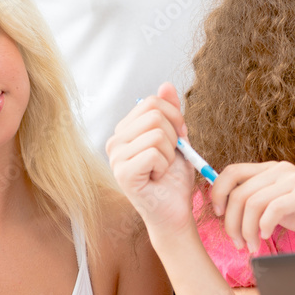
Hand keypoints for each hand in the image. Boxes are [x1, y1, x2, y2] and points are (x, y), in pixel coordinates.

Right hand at [106, 82, 194, 239]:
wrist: (175, 210)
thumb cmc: (174, 177)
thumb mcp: (177, 138)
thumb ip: (171, 112)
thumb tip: (165, 84)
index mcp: (125, 131)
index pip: (152, 102)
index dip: (175, 116)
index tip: (180, 137)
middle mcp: (114, 142)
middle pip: (155, 115)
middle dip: (175, 135)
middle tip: (172, 156)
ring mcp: (115, 158)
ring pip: (157, 133)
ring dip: (171, 153)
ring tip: (163, 168)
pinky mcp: (122, 174)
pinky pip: (154, 152)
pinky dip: (165, 165)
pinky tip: (158, 178)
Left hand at [210, 161, 294, 251]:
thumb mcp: (278, 204)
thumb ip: (257, 200)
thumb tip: (225, 209)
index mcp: (271, 169)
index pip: (232, 171)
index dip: (218, 193)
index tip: (219, 215)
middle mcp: (280, 169)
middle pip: (239, 193)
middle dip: (231, 223)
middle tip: (237, 243)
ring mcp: (293, 179)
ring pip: (252, 203)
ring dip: (247, 230)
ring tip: (252, 246)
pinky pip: (272, 209)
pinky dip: (263, 227)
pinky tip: (266, 238)